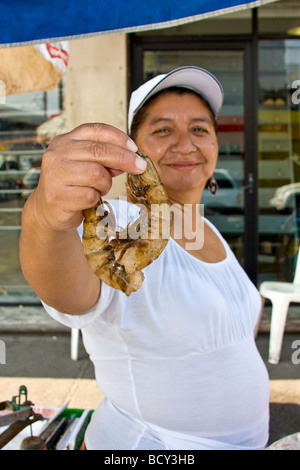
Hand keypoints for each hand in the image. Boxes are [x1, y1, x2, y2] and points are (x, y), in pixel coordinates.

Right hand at [30, 123, 145, 231]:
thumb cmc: (73, 186)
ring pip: (96, 174)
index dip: (119, 137)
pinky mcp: (58, 196)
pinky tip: (89, 200)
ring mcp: (55, 174)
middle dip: (124, 159)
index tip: (135, 149)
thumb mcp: (87, 166)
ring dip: (106, 184)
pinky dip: (96, 199)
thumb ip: (104, 159)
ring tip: (100, 189)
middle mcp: (57, 153)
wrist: (48, 211)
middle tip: (140, 167)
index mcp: (65, 140)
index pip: (96, 130)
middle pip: (99, 150)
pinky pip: (90, 195)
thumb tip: (130, 159)